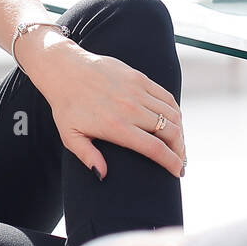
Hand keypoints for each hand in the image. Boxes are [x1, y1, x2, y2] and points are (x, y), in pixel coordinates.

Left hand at [34, 40, 185, 179]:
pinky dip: (175, 111)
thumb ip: (87, 156)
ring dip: (180, 132)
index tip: (177, 173)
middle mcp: (130, 108)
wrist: (65, 70)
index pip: (155, 148)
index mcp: (116, 126)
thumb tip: (101, 175)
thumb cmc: (66, 106)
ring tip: (179, 145)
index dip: (172, 163)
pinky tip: (175, 122)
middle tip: (180, 162)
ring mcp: (137, 91)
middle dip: (180, 151)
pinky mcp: (139, 78)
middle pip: (170, 132)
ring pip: (172, 114)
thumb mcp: (70, 135)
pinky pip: (166, 96)